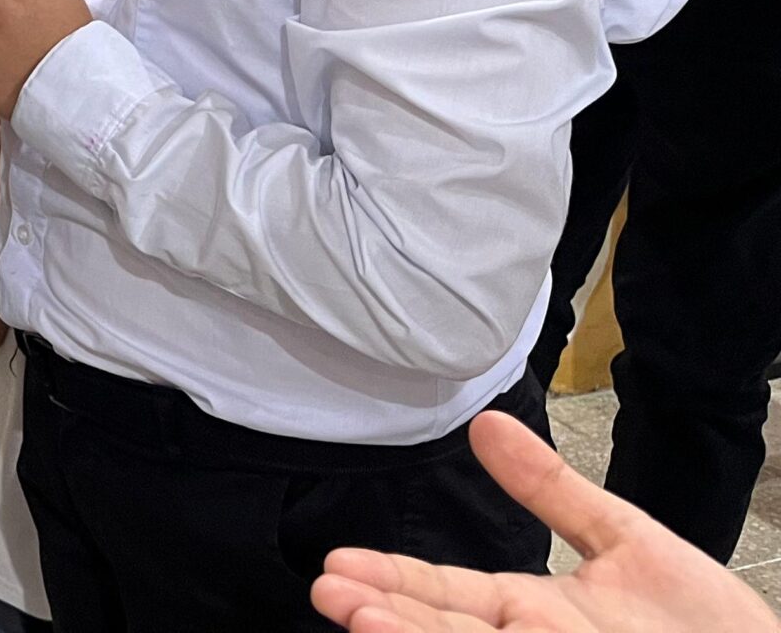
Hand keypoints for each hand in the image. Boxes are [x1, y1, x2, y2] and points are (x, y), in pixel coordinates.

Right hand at [311, 412, 779, 632]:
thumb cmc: (709, 627)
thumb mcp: (629, 543)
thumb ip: (552, 489)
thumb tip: (486, 424)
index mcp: (533, 611)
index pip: (447, 594)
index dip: (393, 578)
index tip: (337, 566)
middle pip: (442, 629)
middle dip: (381, 611)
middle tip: (327, 591)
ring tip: (358, 617)